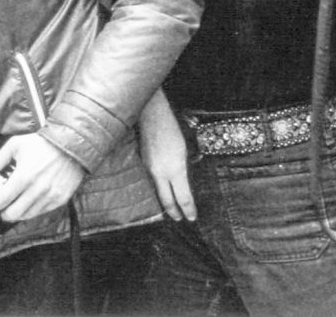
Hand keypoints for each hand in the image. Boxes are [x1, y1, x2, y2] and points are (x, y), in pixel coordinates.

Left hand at [0, 132, 84, 223]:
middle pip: (13, 213)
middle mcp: (37, 189)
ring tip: (15, 203)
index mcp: (24, 176)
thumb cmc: (42, 144)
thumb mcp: (15, 145)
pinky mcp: (60, 199)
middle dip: (2, 213)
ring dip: (17, 212)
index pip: (1, 200)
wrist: (71, 144)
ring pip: (27, 215)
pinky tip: (29, 200)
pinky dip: (32, 209)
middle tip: (0, 207)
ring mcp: (50, 196)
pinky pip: (41, 212)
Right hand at [138, 96, 195, 221]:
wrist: (152, 116)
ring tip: (171, 209)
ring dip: (165, 202)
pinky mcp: (143, 163)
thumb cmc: (171, 129)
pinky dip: (157, 188)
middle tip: (180, 219)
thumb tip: (184, 176)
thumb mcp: (184, 149)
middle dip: (174, 212)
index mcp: (175, 169)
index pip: (183, 197)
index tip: (192, 217)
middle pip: (167, 200)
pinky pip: (151, 181)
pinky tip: (161, 189)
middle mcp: (160, 173)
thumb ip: (184, 166)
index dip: (188, 209)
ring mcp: (149, 168)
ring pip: (157, 192)